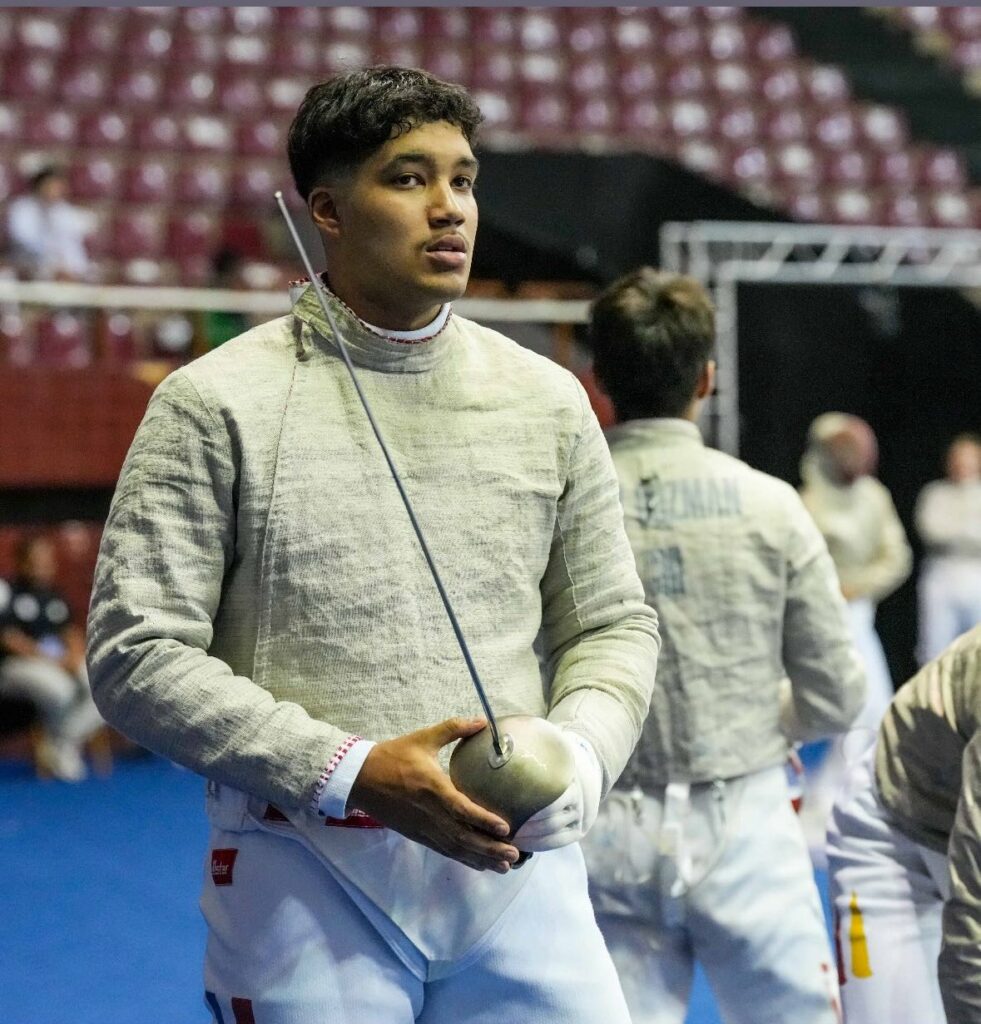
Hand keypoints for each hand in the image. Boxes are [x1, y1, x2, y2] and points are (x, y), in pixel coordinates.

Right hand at [348, 717, 519, 873]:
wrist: (359, 778)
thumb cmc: (393, 756)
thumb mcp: (423, 738)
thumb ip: (453, 729)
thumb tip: (482, 720)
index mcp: (433, 789)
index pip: (462, 809)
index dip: (484, 820)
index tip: (506, 828)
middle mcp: (431, 813)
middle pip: (464, 836)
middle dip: (490, 848)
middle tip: (515, 855)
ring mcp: (423, 828)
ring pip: (456, 848)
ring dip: (481, 858)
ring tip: (505, 865)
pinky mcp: (418, 835)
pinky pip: (444, 850)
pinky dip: (464, 859)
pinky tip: (480, 864)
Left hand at [512, 730, 601, 851]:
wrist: (585, 772)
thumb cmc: (554, 759)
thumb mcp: (548, 747)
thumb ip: (525, 744)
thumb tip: (491, 731)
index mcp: (571, 780)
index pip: (552, 800)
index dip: (531, 810)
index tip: (506, 812)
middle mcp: (579, 801)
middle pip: (551, 821)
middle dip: (526, 829)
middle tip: (502, 831)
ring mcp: (579, 817)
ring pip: (553, 833)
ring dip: (530, 839)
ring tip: (506, 840)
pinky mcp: (577, 830)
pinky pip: (556, 841)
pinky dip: (538, 845)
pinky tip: (519, 845)